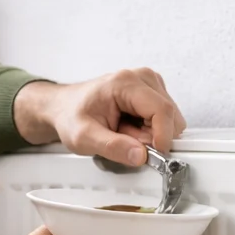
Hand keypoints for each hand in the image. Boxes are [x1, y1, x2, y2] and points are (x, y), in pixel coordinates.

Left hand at [13, 69, 187, 168]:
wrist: (64, 107)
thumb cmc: (71, 116)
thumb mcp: (84, 137)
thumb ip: (112, 147)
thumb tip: (140, 156)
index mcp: (125, 83)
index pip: (161, 109)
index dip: (163, 136)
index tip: (156, 154)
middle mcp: (142, 77)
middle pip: (169, 114)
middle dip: (153, 137)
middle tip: (124, 139)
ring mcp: (149, 83)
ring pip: (170, 118)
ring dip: (151, 134)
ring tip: (123, 132)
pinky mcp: (152, 92)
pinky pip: (165, 118)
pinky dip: (150, 130)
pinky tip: (130, 127)